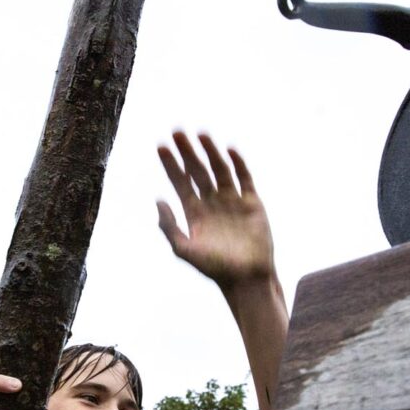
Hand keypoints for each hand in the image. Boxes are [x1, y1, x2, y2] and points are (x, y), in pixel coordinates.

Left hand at [157, 131, 275, 288]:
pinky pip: (244, 178)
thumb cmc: (214, 268)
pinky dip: (238, 163)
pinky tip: (229, 149)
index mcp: (194, 212)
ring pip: (219, 169)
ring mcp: (232, 201)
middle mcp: (212, 203)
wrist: (246, 278)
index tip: (161, 146)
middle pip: (197, 170)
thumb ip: (169, 226)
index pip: (180, 181)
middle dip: (187, 151)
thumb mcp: (184, 249)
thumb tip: (158, 200)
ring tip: (200, 134)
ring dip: (210, 152)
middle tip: (176, 132)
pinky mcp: (252, 203)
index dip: (171, 164)